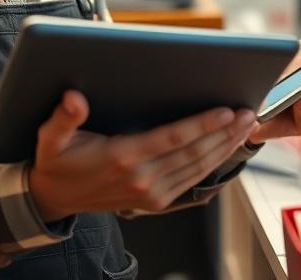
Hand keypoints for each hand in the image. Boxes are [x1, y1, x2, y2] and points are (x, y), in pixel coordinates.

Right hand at [28, 91, 255, 221]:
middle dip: (225, 132)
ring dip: (226, 146)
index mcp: (122, 157)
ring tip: (247, 126)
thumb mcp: (51, 138)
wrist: (54, 199)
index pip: (172, 138)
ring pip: (199, 167)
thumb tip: (73, 98)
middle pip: (194, 153)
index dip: (202, 124)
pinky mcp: (156, 201)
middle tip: (249, 112)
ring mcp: (151, 193)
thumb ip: (64, 117)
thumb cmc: (57, 162)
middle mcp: (142, 178)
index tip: (226, 110)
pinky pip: (193, 181)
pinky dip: (215, 164)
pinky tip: (228, 147)